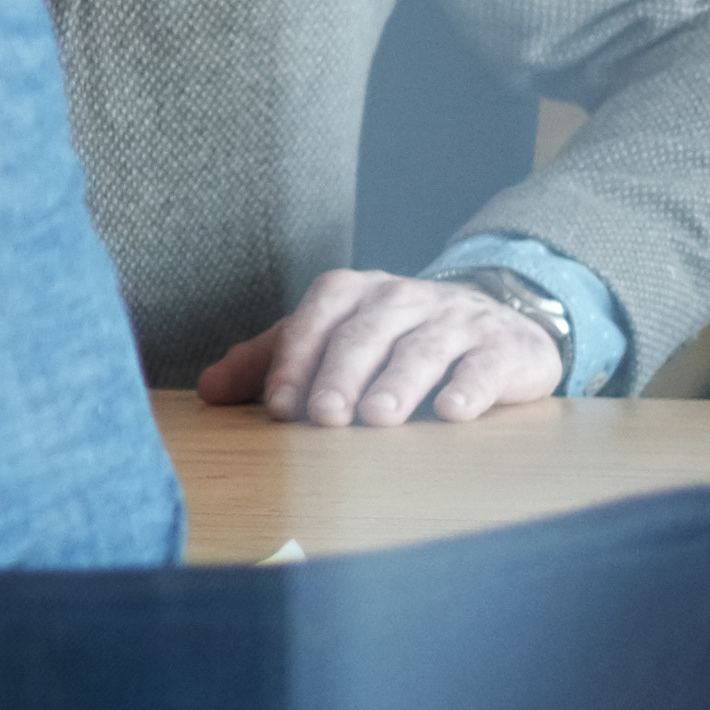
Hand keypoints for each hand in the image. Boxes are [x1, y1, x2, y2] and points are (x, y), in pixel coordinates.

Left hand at [197, 270, 566, 426]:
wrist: (492, 319)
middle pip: (363, 335)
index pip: (314, 322)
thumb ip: (270, 360)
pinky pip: (483, 365)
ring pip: (421, 349)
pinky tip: (453, 412)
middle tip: (327, 417)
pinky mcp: (502, 347)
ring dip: (397, 383)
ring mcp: (454, 320)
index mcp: (349, 292)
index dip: (294, 363)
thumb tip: (207, 392)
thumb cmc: (392, 337)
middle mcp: (400, 298)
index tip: (279, 408)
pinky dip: (469, 388)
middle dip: (341, 376)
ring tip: (379, 417)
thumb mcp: (329, 339)